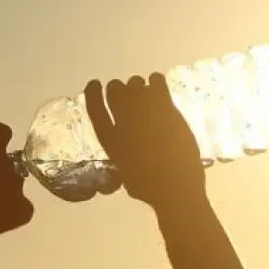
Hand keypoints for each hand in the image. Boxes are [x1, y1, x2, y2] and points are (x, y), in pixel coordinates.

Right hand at [84, 74, 205, 208]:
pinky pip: (157, 83)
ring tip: (144, 92)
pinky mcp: (166, 109)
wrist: (175, 186)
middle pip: (115, 92)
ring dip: (137, 86)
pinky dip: (156, 80)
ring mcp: (145, 113)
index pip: (95, 109)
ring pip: (135, 84)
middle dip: (119, 89)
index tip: (94, 84)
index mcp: (111, 140)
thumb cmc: (150, 188)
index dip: (93, 94)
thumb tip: (129, 151)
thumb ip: (124, 155)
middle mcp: (124, 122)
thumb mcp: (126, 172)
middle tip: (128, 92)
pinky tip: (158, 85)